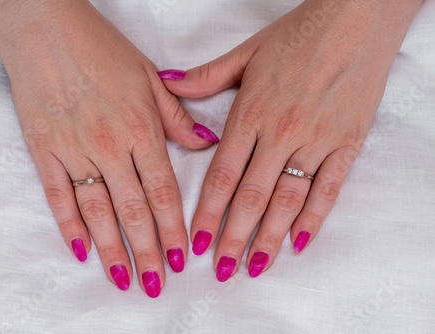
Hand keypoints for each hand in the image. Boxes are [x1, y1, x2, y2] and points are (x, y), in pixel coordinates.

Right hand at [0, 0, 218, 296]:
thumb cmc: (101, 49)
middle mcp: (111, 146)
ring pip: (98, 212)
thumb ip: (177, 116)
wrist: (45, 29)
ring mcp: (75, 150)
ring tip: (123, 279)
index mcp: (142, 129)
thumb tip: (206, 141)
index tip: (182, 258)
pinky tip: (80, 250)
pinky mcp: (44, 150)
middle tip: (156, 284)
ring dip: (112, 249)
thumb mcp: (150, 77)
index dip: (174, 229)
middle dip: (148, 252)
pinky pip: (58, 196)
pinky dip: (69, 225)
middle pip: (134, 211)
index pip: (163, 192)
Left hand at [162, 0, 420, 280]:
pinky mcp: (346, 144)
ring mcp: (316, 141)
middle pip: (251, 197)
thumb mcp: (246, 53)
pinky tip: (299, 243)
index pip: (223, 175)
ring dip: (269, 237)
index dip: (206, 212)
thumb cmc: (298, 35)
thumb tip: (168, 82)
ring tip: (254, 266)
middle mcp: (280, 133)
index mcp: (251, 114)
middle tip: (220, 270)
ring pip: (288, 200)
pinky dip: (314, 218)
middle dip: (232, 237)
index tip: (194, 241)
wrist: (356, 18)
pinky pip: (329, 189)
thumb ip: (205, 77)